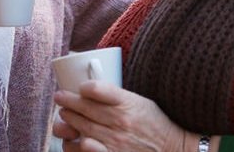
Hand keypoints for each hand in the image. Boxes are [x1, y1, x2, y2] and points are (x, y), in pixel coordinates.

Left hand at [53, 81, 192, 151]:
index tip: (79, 87)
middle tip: (60, 98)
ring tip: (64, 115)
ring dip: (67, 120)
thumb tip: (87, 89)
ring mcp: (115, 141)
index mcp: (127, 103)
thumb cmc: (154, 123)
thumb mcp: (139, 102)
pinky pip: (86, 149)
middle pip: (85, 108)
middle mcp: (120, 121)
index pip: (97, 89)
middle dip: (67, 102)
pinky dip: (75, 144)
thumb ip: (116, 96)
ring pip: (82, 127)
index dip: (84, 87)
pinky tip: (72, 140)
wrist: (172, 149)